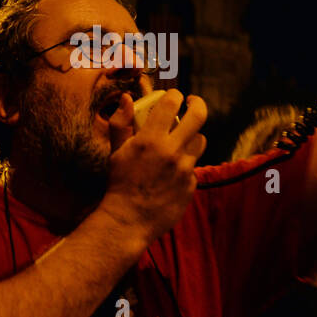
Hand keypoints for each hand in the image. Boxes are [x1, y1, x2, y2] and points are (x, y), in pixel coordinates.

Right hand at [98, 90, 207, 243]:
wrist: (128, 220)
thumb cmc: (119, 183)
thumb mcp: (115, 151)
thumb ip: (121, 122)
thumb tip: (127, 98)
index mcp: (151, 139)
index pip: (171, 103)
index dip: (175, 95)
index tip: (174, 96)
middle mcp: (172, 151)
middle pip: (198, 116)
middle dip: (197, 104)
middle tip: (192, 103)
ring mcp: (184, 169)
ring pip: (201, 141)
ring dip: (192, 136)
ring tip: (181, 140)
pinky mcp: (191, 185)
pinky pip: (194, 166)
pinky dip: (186, 164)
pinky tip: (172, 172)